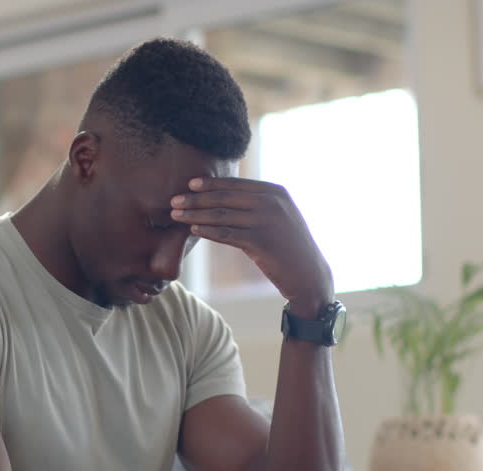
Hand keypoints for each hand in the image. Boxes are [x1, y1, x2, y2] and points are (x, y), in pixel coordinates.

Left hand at [171, 177, 333, 316]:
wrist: (309, 275)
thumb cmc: (290, 247)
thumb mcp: (279, 217)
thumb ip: (259, 203)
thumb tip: (229, 197)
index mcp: (275, 192)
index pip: (236, 184)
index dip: (211, 184)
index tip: (190, 185)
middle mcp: (272, 202)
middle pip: (225, 197)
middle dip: (196, 198)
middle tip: (173, 200)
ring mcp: (267, 221)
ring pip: (221, 215)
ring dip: (195, 214)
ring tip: (176, 215)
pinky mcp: (261, 242)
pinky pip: (227, 234)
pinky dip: (208, 231)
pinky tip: (193, 230)